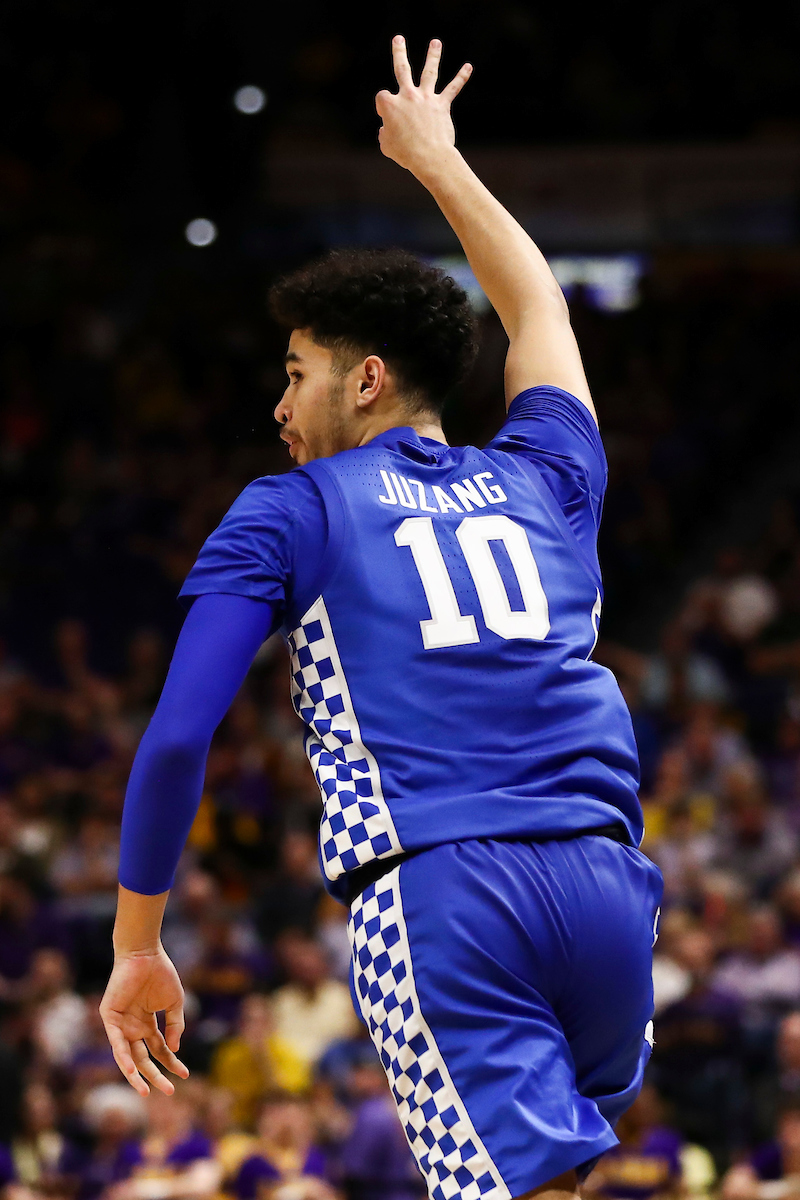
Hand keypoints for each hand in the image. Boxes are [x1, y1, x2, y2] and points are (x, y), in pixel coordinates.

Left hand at [99, 947, 189, 1096]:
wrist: (145, 953)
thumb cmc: (160, 973)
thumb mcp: (174, 1002)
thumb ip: (176, 1025)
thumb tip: (175, 1049)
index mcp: (147, 1024)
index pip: (160, 1049)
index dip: (172, 1063)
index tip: (185, 1075)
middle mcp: (133, 1027)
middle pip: (143, 1058)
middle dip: (156, 1075)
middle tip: (169, 1092)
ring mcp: (121, 1024)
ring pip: (127, 1056)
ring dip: (136, 1075)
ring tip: (146, 1091)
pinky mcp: (110, 1018)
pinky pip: (115, 1042)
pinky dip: (123, 1057)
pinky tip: (131, 1070)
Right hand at [376, 36, 471, 176]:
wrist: (429, 156)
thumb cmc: (405, 153)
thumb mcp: (387, 146)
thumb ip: (385, 134)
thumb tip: (387, 131)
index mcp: (390, 105)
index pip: (382, 97)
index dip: (383, 108)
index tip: (387, 120)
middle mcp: (408, 96)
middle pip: (402, 69)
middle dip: (399, 53)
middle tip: (399, 39)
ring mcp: (426, 99)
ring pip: (429, 72)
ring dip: (433, 56)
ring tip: (436, 43)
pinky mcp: (442, 106)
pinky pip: (453, 88)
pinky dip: (461, 77)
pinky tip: (468, 67)